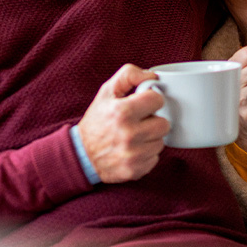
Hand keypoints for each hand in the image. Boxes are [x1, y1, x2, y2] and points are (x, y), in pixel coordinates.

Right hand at [77, 64, 170, 183]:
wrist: (82, 155)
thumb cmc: (97, 120)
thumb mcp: (107, 92)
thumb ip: (129, 75)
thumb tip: (153, 76)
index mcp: (122, 112)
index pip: (157, 100)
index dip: (151, 100)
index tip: (144, 104)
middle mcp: (129, 134)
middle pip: (164, 124)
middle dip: (153, 121)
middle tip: (140, 121)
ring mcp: (133, 155)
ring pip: (161, 142)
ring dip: (151, 138)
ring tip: (135, 136)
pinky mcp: (135, 170)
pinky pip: (155, 158)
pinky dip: (146, 154)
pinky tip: (133, 149)